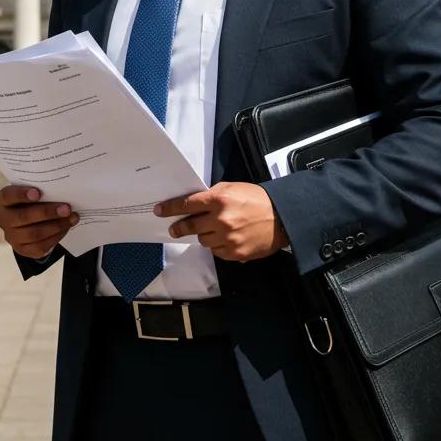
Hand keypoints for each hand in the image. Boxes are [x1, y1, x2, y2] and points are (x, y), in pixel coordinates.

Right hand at [0, 185, 78, 259]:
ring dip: (56, 226)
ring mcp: (11, 236)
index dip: (21, 194)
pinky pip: (40, 246)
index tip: (38, 193)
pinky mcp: (22, 249)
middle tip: (66, 208)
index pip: (8, 196)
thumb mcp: (33, 192)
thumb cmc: (33, 202)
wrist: (31, 222)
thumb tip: (63, 189)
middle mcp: (4, 219)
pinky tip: (66, 228)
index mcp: (4, 200)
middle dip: (47, 212)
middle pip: (23, 216)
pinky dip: (56, 236)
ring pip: (33, 234)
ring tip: (72, 218)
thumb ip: (42, 190)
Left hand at [155, 182, 288, 261]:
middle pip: (191, 226)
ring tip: (214, 230)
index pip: (187, 204)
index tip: (159, 211)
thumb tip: (194, 204)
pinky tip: (226, 239)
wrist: (282, 218)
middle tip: (173, 229)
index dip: (170, 208)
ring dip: (204, 235)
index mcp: (219, 200)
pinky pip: (216, 251)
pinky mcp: (235, 253)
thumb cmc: (256, 199)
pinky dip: (217, 245)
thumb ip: (213, 194)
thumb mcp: (233, 188)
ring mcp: (228, 239)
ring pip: (203, 240)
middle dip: (179, 227)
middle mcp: (221, 220)